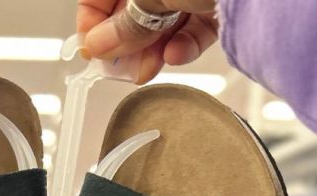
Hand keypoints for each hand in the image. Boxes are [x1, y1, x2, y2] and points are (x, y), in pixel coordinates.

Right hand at [78, 0, 218, 83]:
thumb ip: (126, 22)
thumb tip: (99, 44)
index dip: (93, 20)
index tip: (93, 51)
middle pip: (135, 4)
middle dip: (127, 39)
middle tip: (121, 68)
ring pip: (165, 18)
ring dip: (154, 47)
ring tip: (147, 69)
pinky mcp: (223, 1)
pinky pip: (196, 25)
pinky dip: (185, 43)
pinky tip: (176, 55)